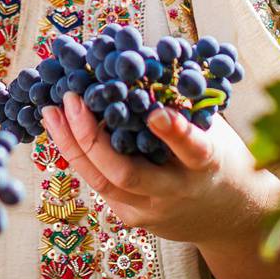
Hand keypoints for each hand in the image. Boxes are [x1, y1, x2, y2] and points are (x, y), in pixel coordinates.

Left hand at [41, 93, 279, 250]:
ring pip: (101, 182)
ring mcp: (149, 209)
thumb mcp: (213, 129)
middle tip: (71, 100)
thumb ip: (182, 105)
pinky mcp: (131, 216)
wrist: (228, 216)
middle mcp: (174, 192)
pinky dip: (79, 155)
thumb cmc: (219, 159)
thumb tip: (141, 62)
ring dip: (71, 145)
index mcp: (205, 165)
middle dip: (92, 138)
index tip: (156, 113)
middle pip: (126, 174)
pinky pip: (100, 183)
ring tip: (51, 112)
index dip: (174, 132)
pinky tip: (61, 129)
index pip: (191, 150)